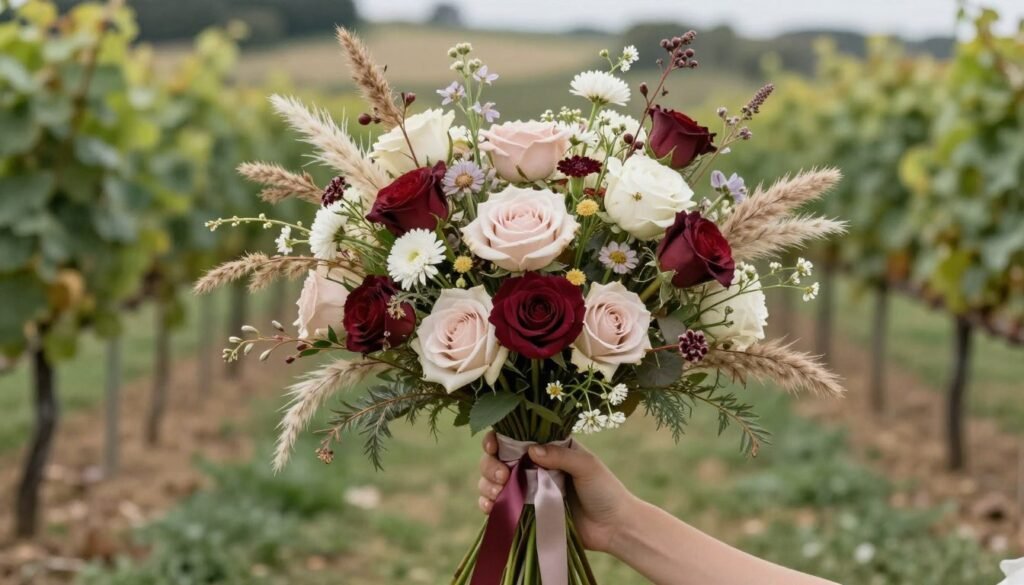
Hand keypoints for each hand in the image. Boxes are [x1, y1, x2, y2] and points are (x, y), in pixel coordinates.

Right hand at [477, 431, 636, 552]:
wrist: (613, 527)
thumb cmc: (605, 490)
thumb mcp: (587, 466)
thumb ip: (560, 455)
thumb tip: (530, 449)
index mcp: (547, 448)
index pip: (514, 437)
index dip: (497, 439)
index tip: (493, 447)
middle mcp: (533, 466)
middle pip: (498, 459)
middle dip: (490, 466)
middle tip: (502, 478)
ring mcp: (528, 489)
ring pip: (493, 481)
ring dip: (487, 485)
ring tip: (498, 494)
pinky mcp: (526, 512)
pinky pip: (500, 506)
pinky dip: (489, 505)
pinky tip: (490, 508)